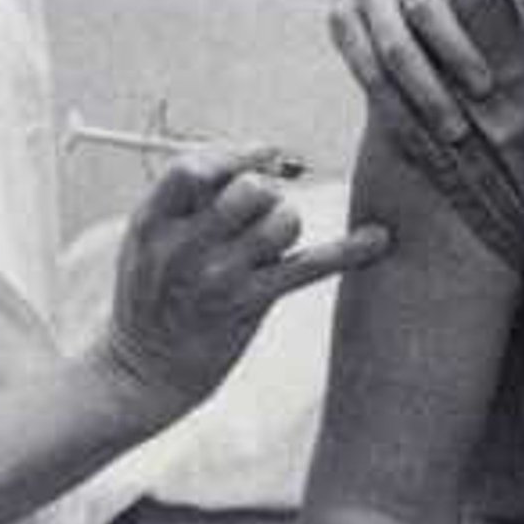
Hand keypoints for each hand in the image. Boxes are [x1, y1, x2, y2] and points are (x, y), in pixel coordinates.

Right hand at [94, 145, 388, 424]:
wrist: (146, 369)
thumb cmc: (152, 291)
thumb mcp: (146, 238)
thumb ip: (187, 197)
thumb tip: (254, 156)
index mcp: (152, 221)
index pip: (193, 168)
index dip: (232, 153)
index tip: (259, 154)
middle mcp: (185, 247)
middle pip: (248, 190)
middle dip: (264, 189)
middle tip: (257, 210)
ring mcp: (219, 278)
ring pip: (281, 220)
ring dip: (286, 220)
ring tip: (271, 239)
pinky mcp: (250, 303)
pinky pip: (308, 266)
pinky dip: (348, 250)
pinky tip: (378, 239)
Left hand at [322, 0, 507, 141]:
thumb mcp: (360, 28)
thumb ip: (381, 69)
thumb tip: (421, 142)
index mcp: (347, 20)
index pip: (370, 77)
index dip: (399, 116)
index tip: (430, 153)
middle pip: (395, 48)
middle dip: (427, 94)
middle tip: (458, 131)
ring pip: (424, 4)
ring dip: (453, 46)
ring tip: (484, 85)